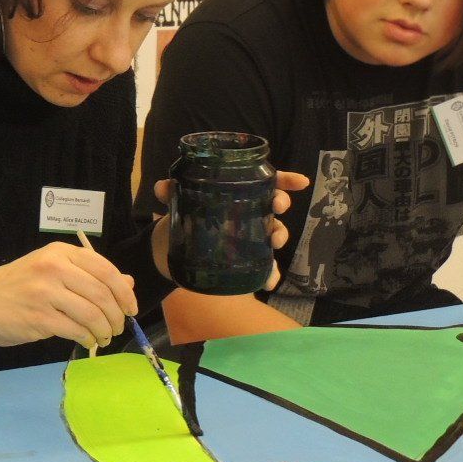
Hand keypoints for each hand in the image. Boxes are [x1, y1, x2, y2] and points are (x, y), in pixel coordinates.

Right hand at [0, 240, 137, 349]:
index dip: (125, 292)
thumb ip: (88, 275)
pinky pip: (76, 330)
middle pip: (102, 293)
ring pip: (92, 314)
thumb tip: (128, 283)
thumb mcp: (52, 270)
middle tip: (118, 327)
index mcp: (61, 252)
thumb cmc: (17, 286)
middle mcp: (54, 267)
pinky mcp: (39, 317)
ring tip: (105, 337)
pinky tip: (89, 341)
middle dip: (117, 315)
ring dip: (105, 330)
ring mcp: (45, 292)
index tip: (131, 308)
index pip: (106, 270)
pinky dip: (88, 338)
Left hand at [149, 169, 310, 285]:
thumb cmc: (179, 217)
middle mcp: (247, 212)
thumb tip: (163, 188)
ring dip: (280, 235)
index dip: (285, 180)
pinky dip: (269, 274)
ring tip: (274, 241)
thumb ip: (170, 192)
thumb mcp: (174, 202)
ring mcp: (248, 236)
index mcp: (236, 193)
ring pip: (273, 233)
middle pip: (273, 204)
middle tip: (277, 206)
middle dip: (280, 202)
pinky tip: (268, 281)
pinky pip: (263, 267)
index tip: (300, 182)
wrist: (168, 249)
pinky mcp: (243, 259)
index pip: (266, 181)